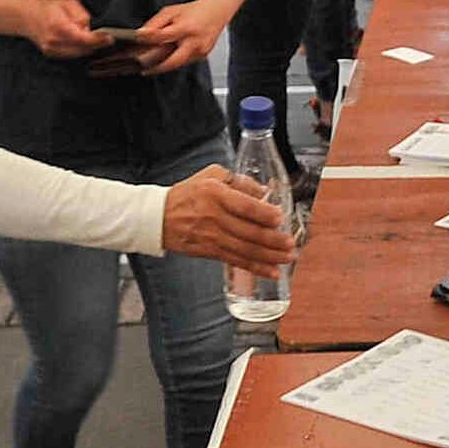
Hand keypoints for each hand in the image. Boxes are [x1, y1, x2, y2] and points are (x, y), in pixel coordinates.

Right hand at [23, 0, 105, 58]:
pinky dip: (78, 49)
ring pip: (78, 54)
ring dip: (87, 47)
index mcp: (58, 26)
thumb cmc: (48, 7)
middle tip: (101, 35)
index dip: (99, 40)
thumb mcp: (68, 3)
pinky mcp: (51, 54)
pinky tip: (77, 40)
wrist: (27, 16)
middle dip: (95, 43)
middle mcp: (54, 41)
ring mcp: (51, 50)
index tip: (110, 38)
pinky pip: (71, 55)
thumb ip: (81, 15)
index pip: (83, 39)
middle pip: (83, 49)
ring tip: (86, 35)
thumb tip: (91, 28)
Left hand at [127, 0, 221, 75]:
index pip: (163, 37)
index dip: (148, 40)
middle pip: (172, 62)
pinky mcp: (202, 56)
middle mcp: (194, 42)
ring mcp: (200, 51)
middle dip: (156, 68)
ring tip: (148, 67)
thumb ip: (156, 23)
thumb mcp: (171, 11)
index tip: (136, 43)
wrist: (216, 12)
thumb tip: (141, 34)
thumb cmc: (192, 11)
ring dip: (162, 66)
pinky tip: (165, 60)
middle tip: (142, 71)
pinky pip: (184, 62)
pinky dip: (173, 61)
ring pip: (177, 64)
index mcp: (186, 28)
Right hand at [161, 164, 293, 267]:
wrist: (158, 216)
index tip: (280, 218)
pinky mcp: (210, 251)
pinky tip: (272, 272)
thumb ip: (239, 181)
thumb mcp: (212, 175)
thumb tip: (264, 191)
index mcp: (215, 194)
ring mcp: (212, 237)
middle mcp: (214, 216)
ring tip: (287, 258)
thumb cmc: (188, 193)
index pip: (244, 206)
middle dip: (273, 240)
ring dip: (269, 256)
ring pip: (245, 249)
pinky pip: (237, 261)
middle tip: (291, 243)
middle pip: (248, 232)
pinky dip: (256, 268)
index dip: (264, 214)